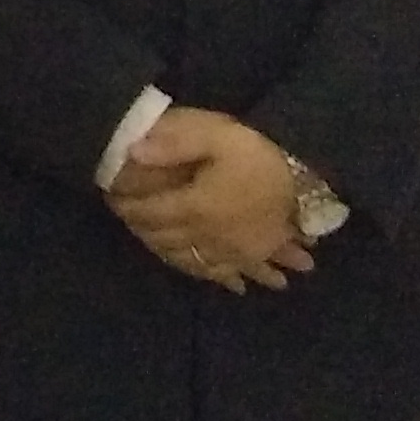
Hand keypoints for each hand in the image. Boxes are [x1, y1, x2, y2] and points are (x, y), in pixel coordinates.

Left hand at [110, 107, 314, 291]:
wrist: (307, 170)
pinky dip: (224, 278)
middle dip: (143, 231)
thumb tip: (132, 152)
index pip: (149, 213)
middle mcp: (208, 236)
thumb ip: (173, 144)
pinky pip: (232, 271)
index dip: (127, 208)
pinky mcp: (255, 253)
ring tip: (159, 248)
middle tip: (129, 223)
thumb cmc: (258, 151)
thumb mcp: (215, 135)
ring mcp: (233, 249)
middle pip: (166, 240)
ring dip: (174, 257)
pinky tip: (232, 285)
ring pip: (195, 261)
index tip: (112, 200)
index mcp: (194, 207)